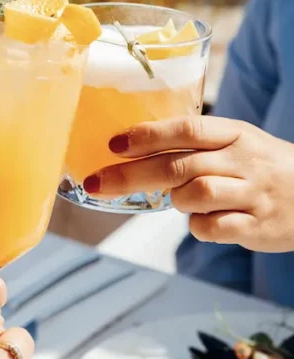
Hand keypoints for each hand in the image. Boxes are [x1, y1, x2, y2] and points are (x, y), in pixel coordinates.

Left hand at [83, 116, 293, 251]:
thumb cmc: (262, 167)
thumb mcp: (237, 144)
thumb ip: (194, 146)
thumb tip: (133, 150)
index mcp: (235, 134)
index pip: (186, 129)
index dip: (147, 136)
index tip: (113, 144)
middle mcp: (244, 160)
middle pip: (178, 165)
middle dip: (131, 174)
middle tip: (97, 182)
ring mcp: (253, 194)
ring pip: (196, 195)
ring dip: (176, 200)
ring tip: (181, 199)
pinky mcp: (258, 226)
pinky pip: (213, 229)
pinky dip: (198, 227)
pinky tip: (205, 221)